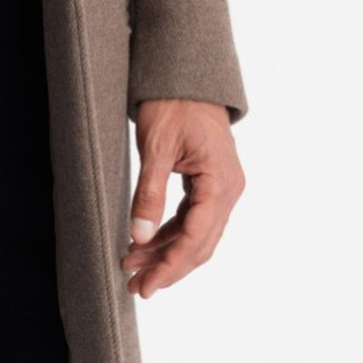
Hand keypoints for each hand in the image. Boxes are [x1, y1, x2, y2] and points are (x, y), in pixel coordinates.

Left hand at [120, 99, 244, 296]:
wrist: (186, 76)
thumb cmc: (173, 103)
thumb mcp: (156, 148)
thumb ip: (150, 194)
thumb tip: (140, 236)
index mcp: (220, 181)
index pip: (196, 237)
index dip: (170, 265)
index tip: (146, 285)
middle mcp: (228, 189)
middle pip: (200, 243)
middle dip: (168, 267)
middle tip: (136, 286)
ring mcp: (222, 187)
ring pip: (197, 234)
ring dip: (167, 252)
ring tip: (133, 266)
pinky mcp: (211, 184)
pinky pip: (193, 218)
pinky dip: (171, 233)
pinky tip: (146, 244)